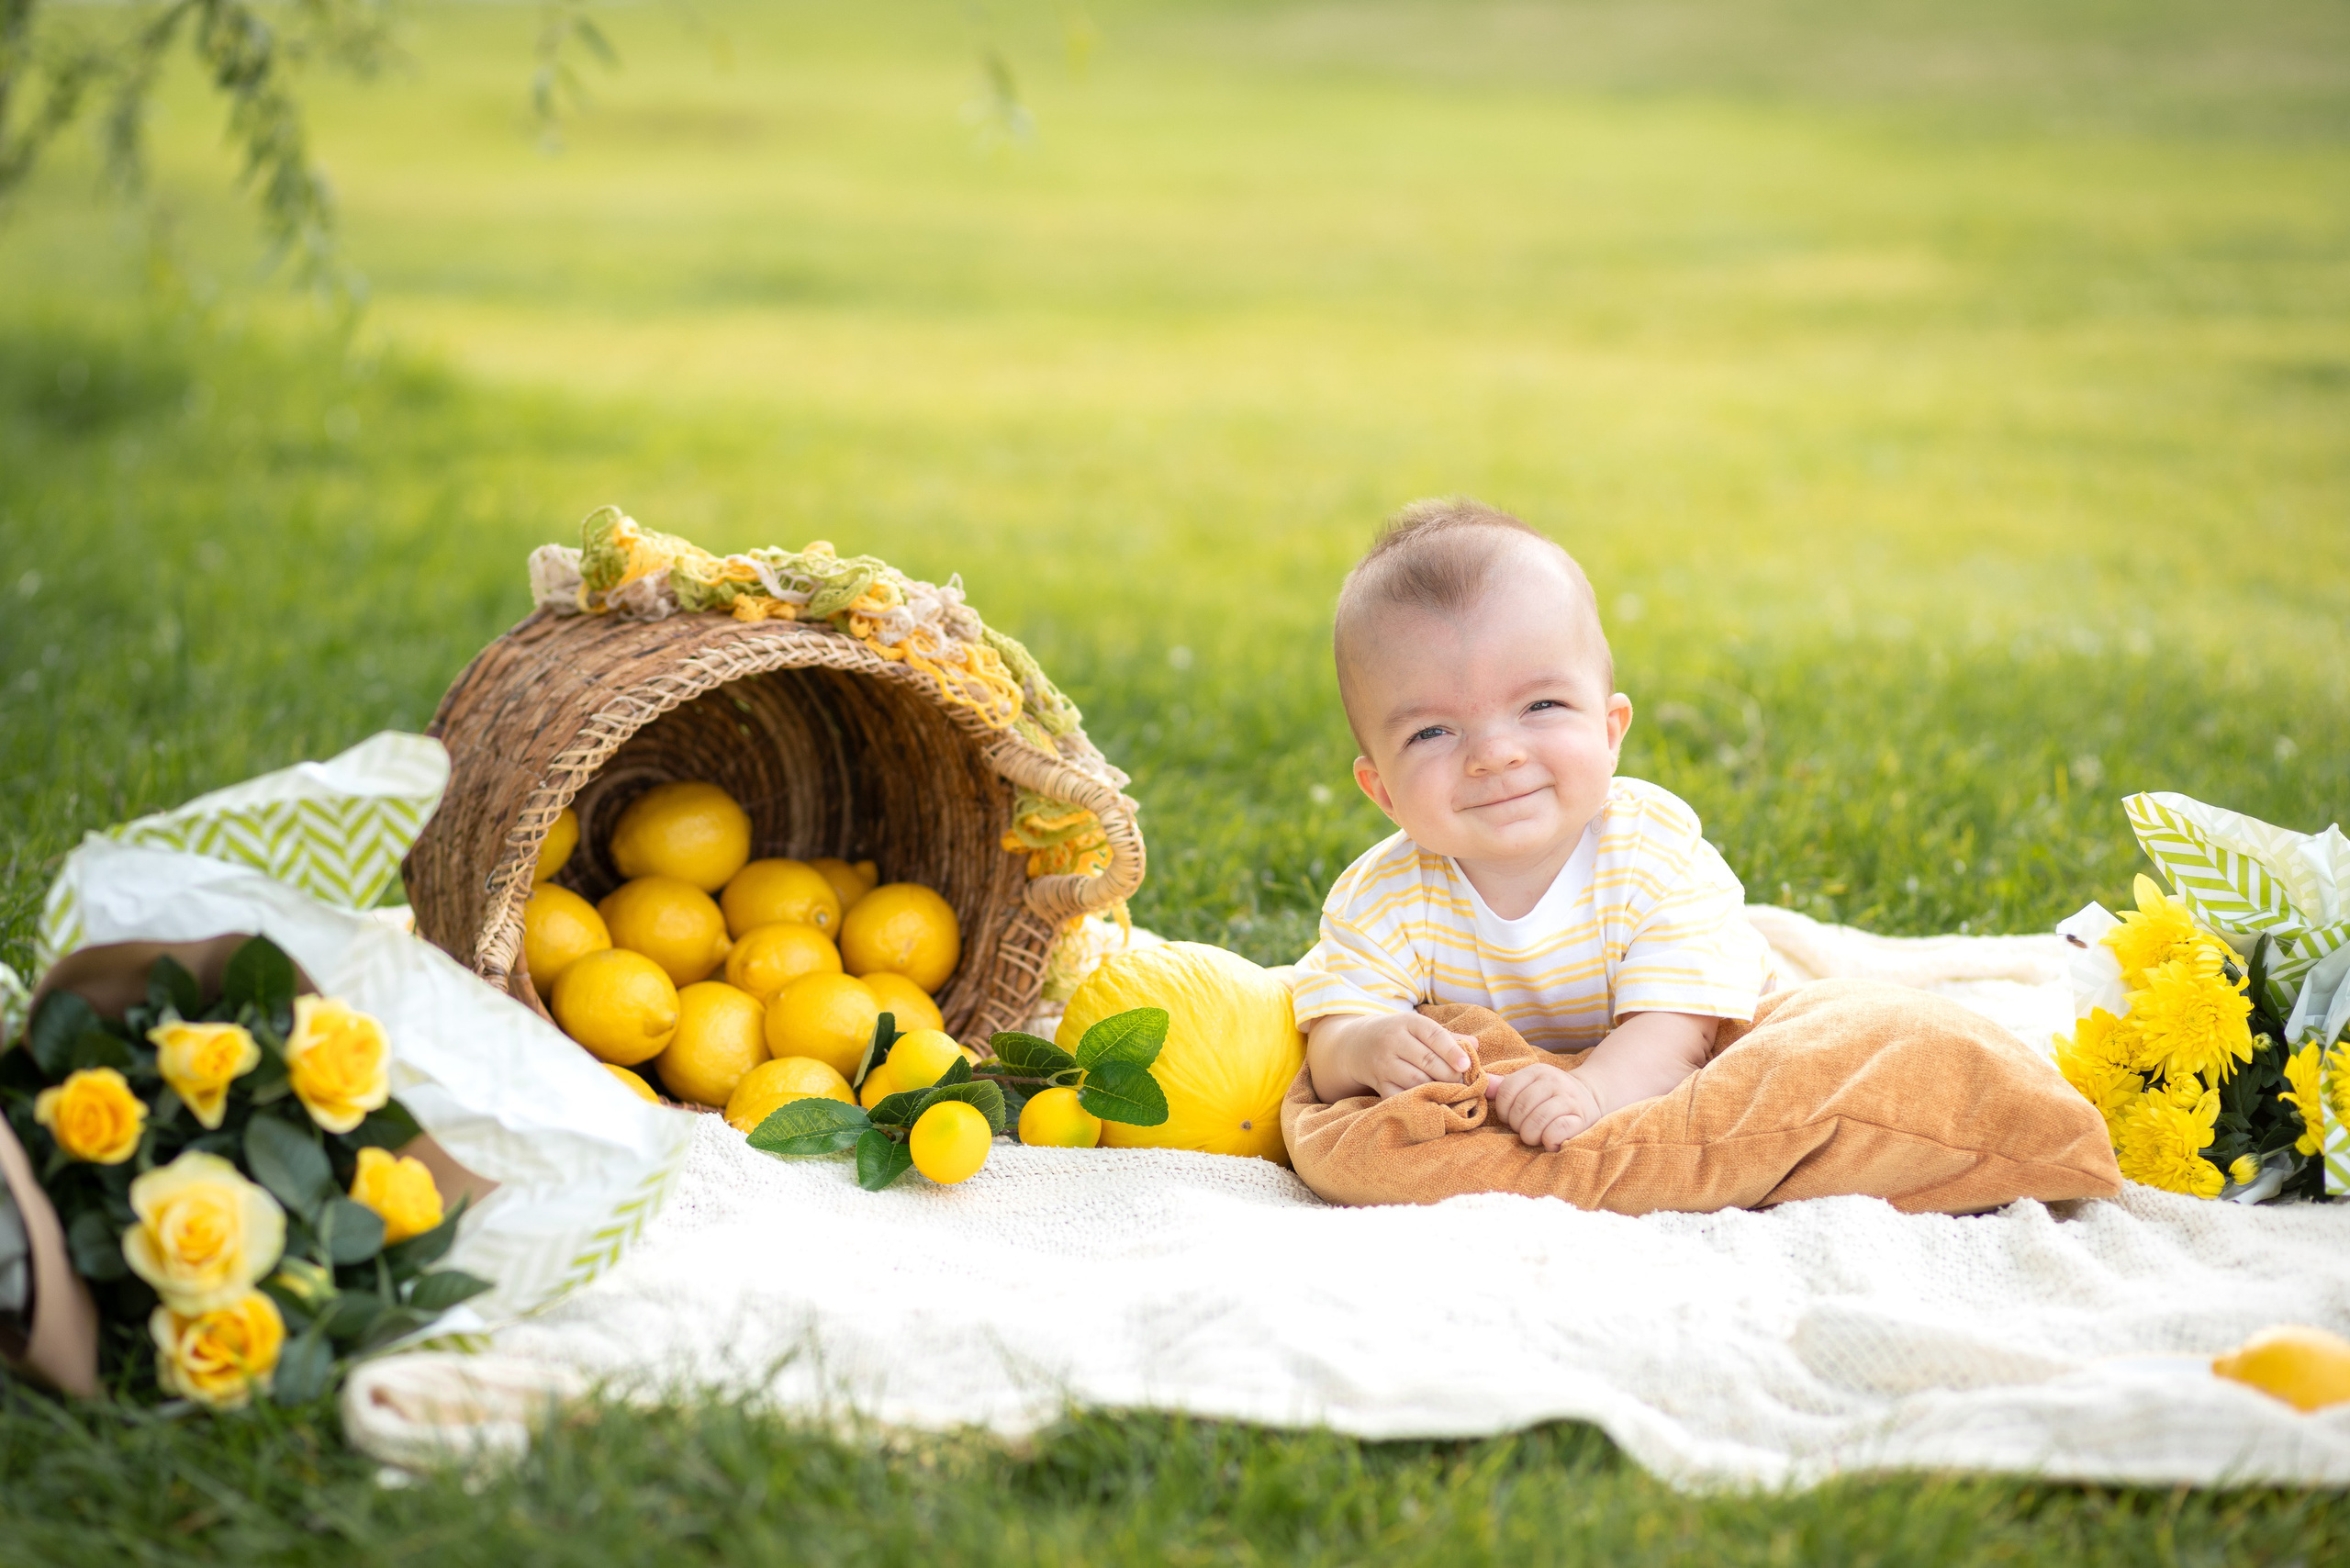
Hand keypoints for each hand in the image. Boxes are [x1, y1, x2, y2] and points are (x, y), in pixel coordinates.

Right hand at [1311, 1012, 1477, 1099]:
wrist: (1356, 1044)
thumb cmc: (1397, 1035)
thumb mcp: (1417, 1027)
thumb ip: (1447, 1037)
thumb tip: (1475, 1045)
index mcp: (1407, 1022)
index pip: (1433, 1034)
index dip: (1452, 1051)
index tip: (1466, 1065)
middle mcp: (1392, 1040)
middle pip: (1427, 1061)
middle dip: (1449, 1075)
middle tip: (1464, 1084)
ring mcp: (1383, 1063)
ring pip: (1415, 1080)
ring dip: (1437, 1089)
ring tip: (1452, 1094)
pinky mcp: (1377, 1083)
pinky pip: (1399, 1096)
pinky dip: (1416, 1101)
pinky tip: (1430, 1103)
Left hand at [1485, 1061, 1602, 1150]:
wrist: (1591, 1097)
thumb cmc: (1551, 1095)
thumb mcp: (1529, 1085)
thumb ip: (1504, 1086)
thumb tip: (1483, 1083)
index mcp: (1536, 1071)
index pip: (1507, 1091)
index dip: (1503, 1111)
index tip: (1510, 1118)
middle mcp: (1553, 1081)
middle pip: (1520, 1108)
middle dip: (1517, 1126)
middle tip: (1525, 1129)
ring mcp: (1569, 1098)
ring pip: (1537, 1121)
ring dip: (1531, 1136)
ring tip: (1535, 1137)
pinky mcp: (1581, 1118)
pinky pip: (1556, 1131)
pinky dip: (1549, 1141)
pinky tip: (1550, 1141)